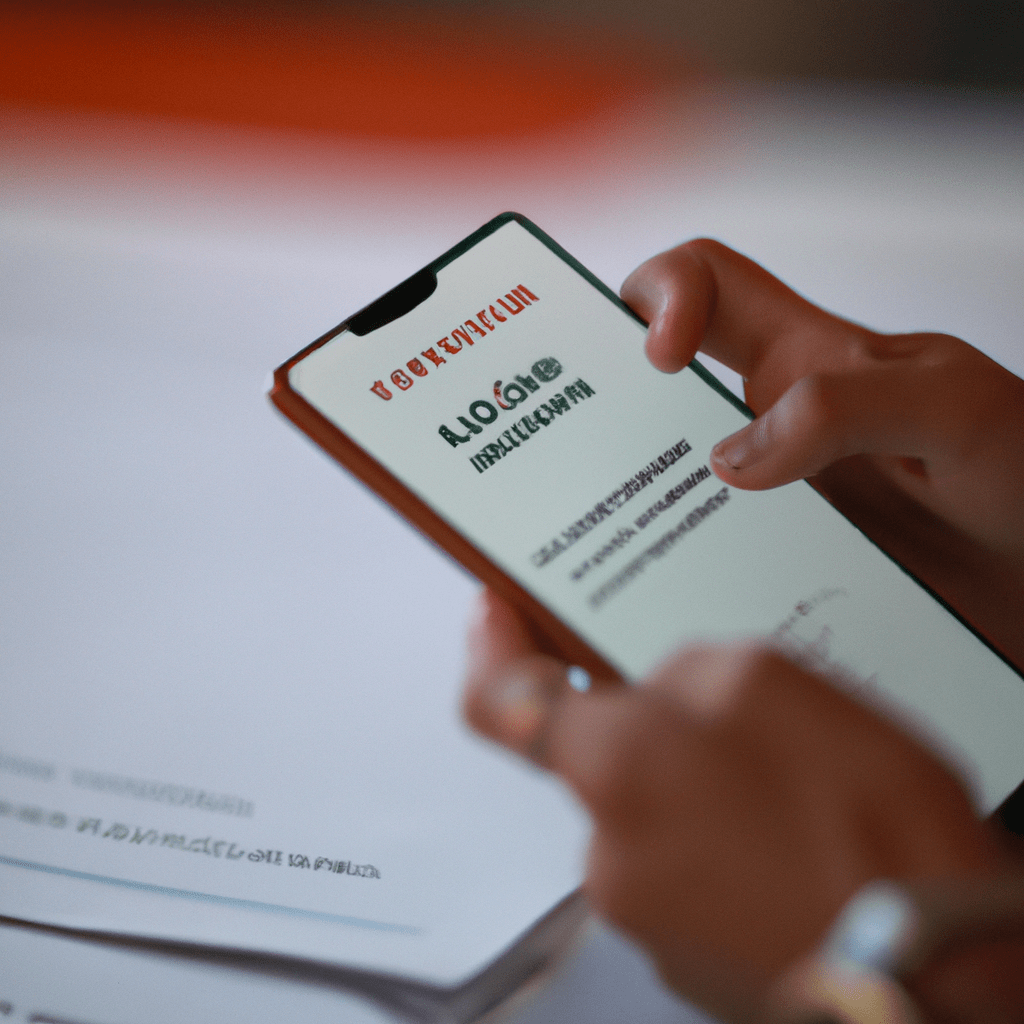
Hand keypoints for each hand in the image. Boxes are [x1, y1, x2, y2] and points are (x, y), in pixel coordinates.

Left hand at [463, 592, 1006, 1018]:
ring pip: (650, 811)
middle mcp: (610, 852)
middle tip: (735, 713)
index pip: (499, 702)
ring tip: (793, 781)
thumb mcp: (773, 683)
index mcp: (617, 769)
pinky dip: (722, 838)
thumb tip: (661, 693)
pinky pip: (684, 865)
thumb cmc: (871, 834)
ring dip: (699, 783)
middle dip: (652, 725)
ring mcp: (647, 915)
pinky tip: (794, 833)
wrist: (939, 973)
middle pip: (599, 757)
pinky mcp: (688, 955)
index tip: (497, 617)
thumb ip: (684, 674)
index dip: (492, 650)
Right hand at [622, 239, 1023, 667]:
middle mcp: (770, 422)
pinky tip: (662, 603)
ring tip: (596, 543)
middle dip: (598, 400)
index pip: (706, 281)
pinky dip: (664, 567)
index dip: (662, 294)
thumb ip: (845, 407)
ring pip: (658, 478)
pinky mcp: (770, 562)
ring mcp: (765, 496)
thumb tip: (727, 459)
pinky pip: (695, 554)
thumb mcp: (954, 411)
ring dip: (622, 499)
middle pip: (650, 386)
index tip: (661, 360)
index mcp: (807, 357)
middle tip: (571, 455)